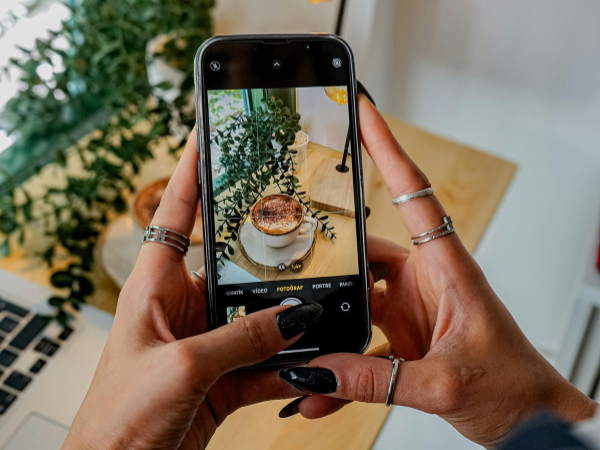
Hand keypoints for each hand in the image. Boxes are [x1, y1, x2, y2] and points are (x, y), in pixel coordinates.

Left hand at [62, 131, 316, 449]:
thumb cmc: (117, 417)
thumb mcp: (182, 365)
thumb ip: (241, 339)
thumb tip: (294, 318)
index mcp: (155, 285)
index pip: (174, 212)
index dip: (192, 170)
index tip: (210, 134)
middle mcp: (184, 306)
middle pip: (234, 265)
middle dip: (269, 254)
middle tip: (304, 229)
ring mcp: (208, 341)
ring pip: (259, 317)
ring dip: (290, 320)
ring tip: (325, 306)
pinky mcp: (226, 375)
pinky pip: (268, 361)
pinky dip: (292, 364)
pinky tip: (314, 362)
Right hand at [277, 97, 597, 447]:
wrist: (531, 421)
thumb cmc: (516, 388)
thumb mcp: (446, 385)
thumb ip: (378, 380)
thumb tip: (320, 372)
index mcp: (448, 268)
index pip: (413, 194)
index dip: (387, 149)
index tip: (363, 113)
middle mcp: (425, 281)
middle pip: (366, 253)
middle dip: (329, 262)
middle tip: (292, 265)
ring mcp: (409, 309)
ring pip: (355, 301)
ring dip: (329, 326)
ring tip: (300, 347)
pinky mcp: (400, 336)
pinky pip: (358, 342)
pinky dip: (338, 364)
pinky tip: (320, 386)